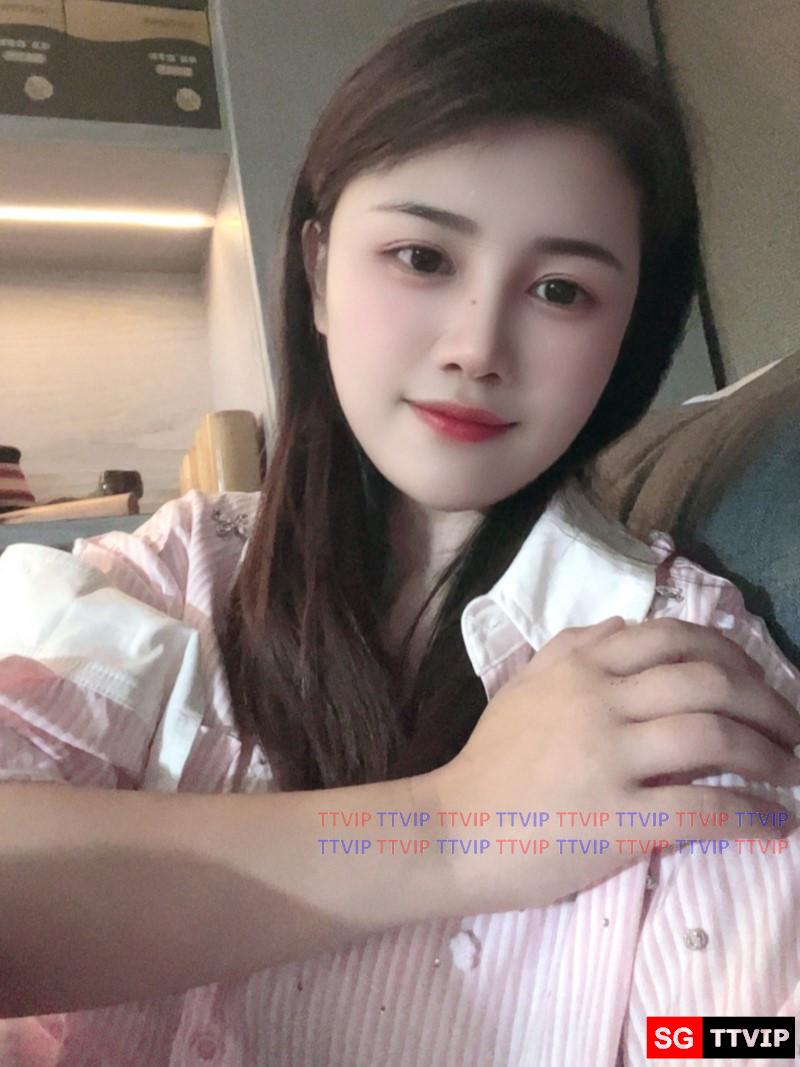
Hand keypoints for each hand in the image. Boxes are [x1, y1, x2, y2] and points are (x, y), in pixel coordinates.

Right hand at [429, 616, 799, 914]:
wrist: (453, 828)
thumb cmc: (490, 762)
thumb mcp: (522, 688)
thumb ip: (568, 647)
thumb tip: (621, 623)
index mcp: (580, 667)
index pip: (674, 638)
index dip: (731, 654)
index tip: (756, 680)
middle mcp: (599, 700)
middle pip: (707, 681)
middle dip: (766, 701)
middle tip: (792, 727)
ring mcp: (609, 758)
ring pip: (713, 736)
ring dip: (768, 752)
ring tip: (792, 768)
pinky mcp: (618, 818)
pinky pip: (701, 808)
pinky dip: (750, 814)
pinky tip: (776, 821)